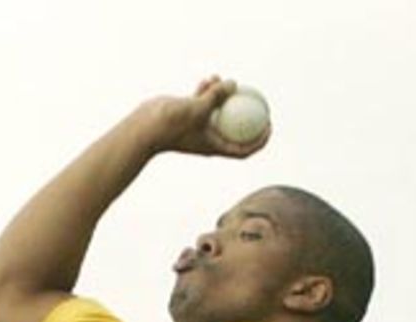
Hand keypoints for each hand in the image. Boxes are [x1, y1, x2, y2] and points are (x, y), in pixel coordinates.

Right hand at [136, 77, 271, 159]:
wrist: (145, 128)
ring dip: (224, 97)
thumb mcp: (198, 107)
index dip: (260, 141)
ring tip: (227, 81)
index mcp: (214, 147)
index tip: (269, 127)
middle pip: (235, 132)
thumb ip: (216, 95)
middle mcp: (208, 140)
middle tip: (259, 103)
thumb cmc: (171, 124)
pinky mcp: (187, 118)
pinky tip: (210, 77)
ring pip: (218, 113)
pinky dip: (207, 92)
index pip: (243, 150)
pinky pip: (203, 104)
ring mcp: (198, 128)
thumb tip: (234, 83)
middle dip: (248, 119)